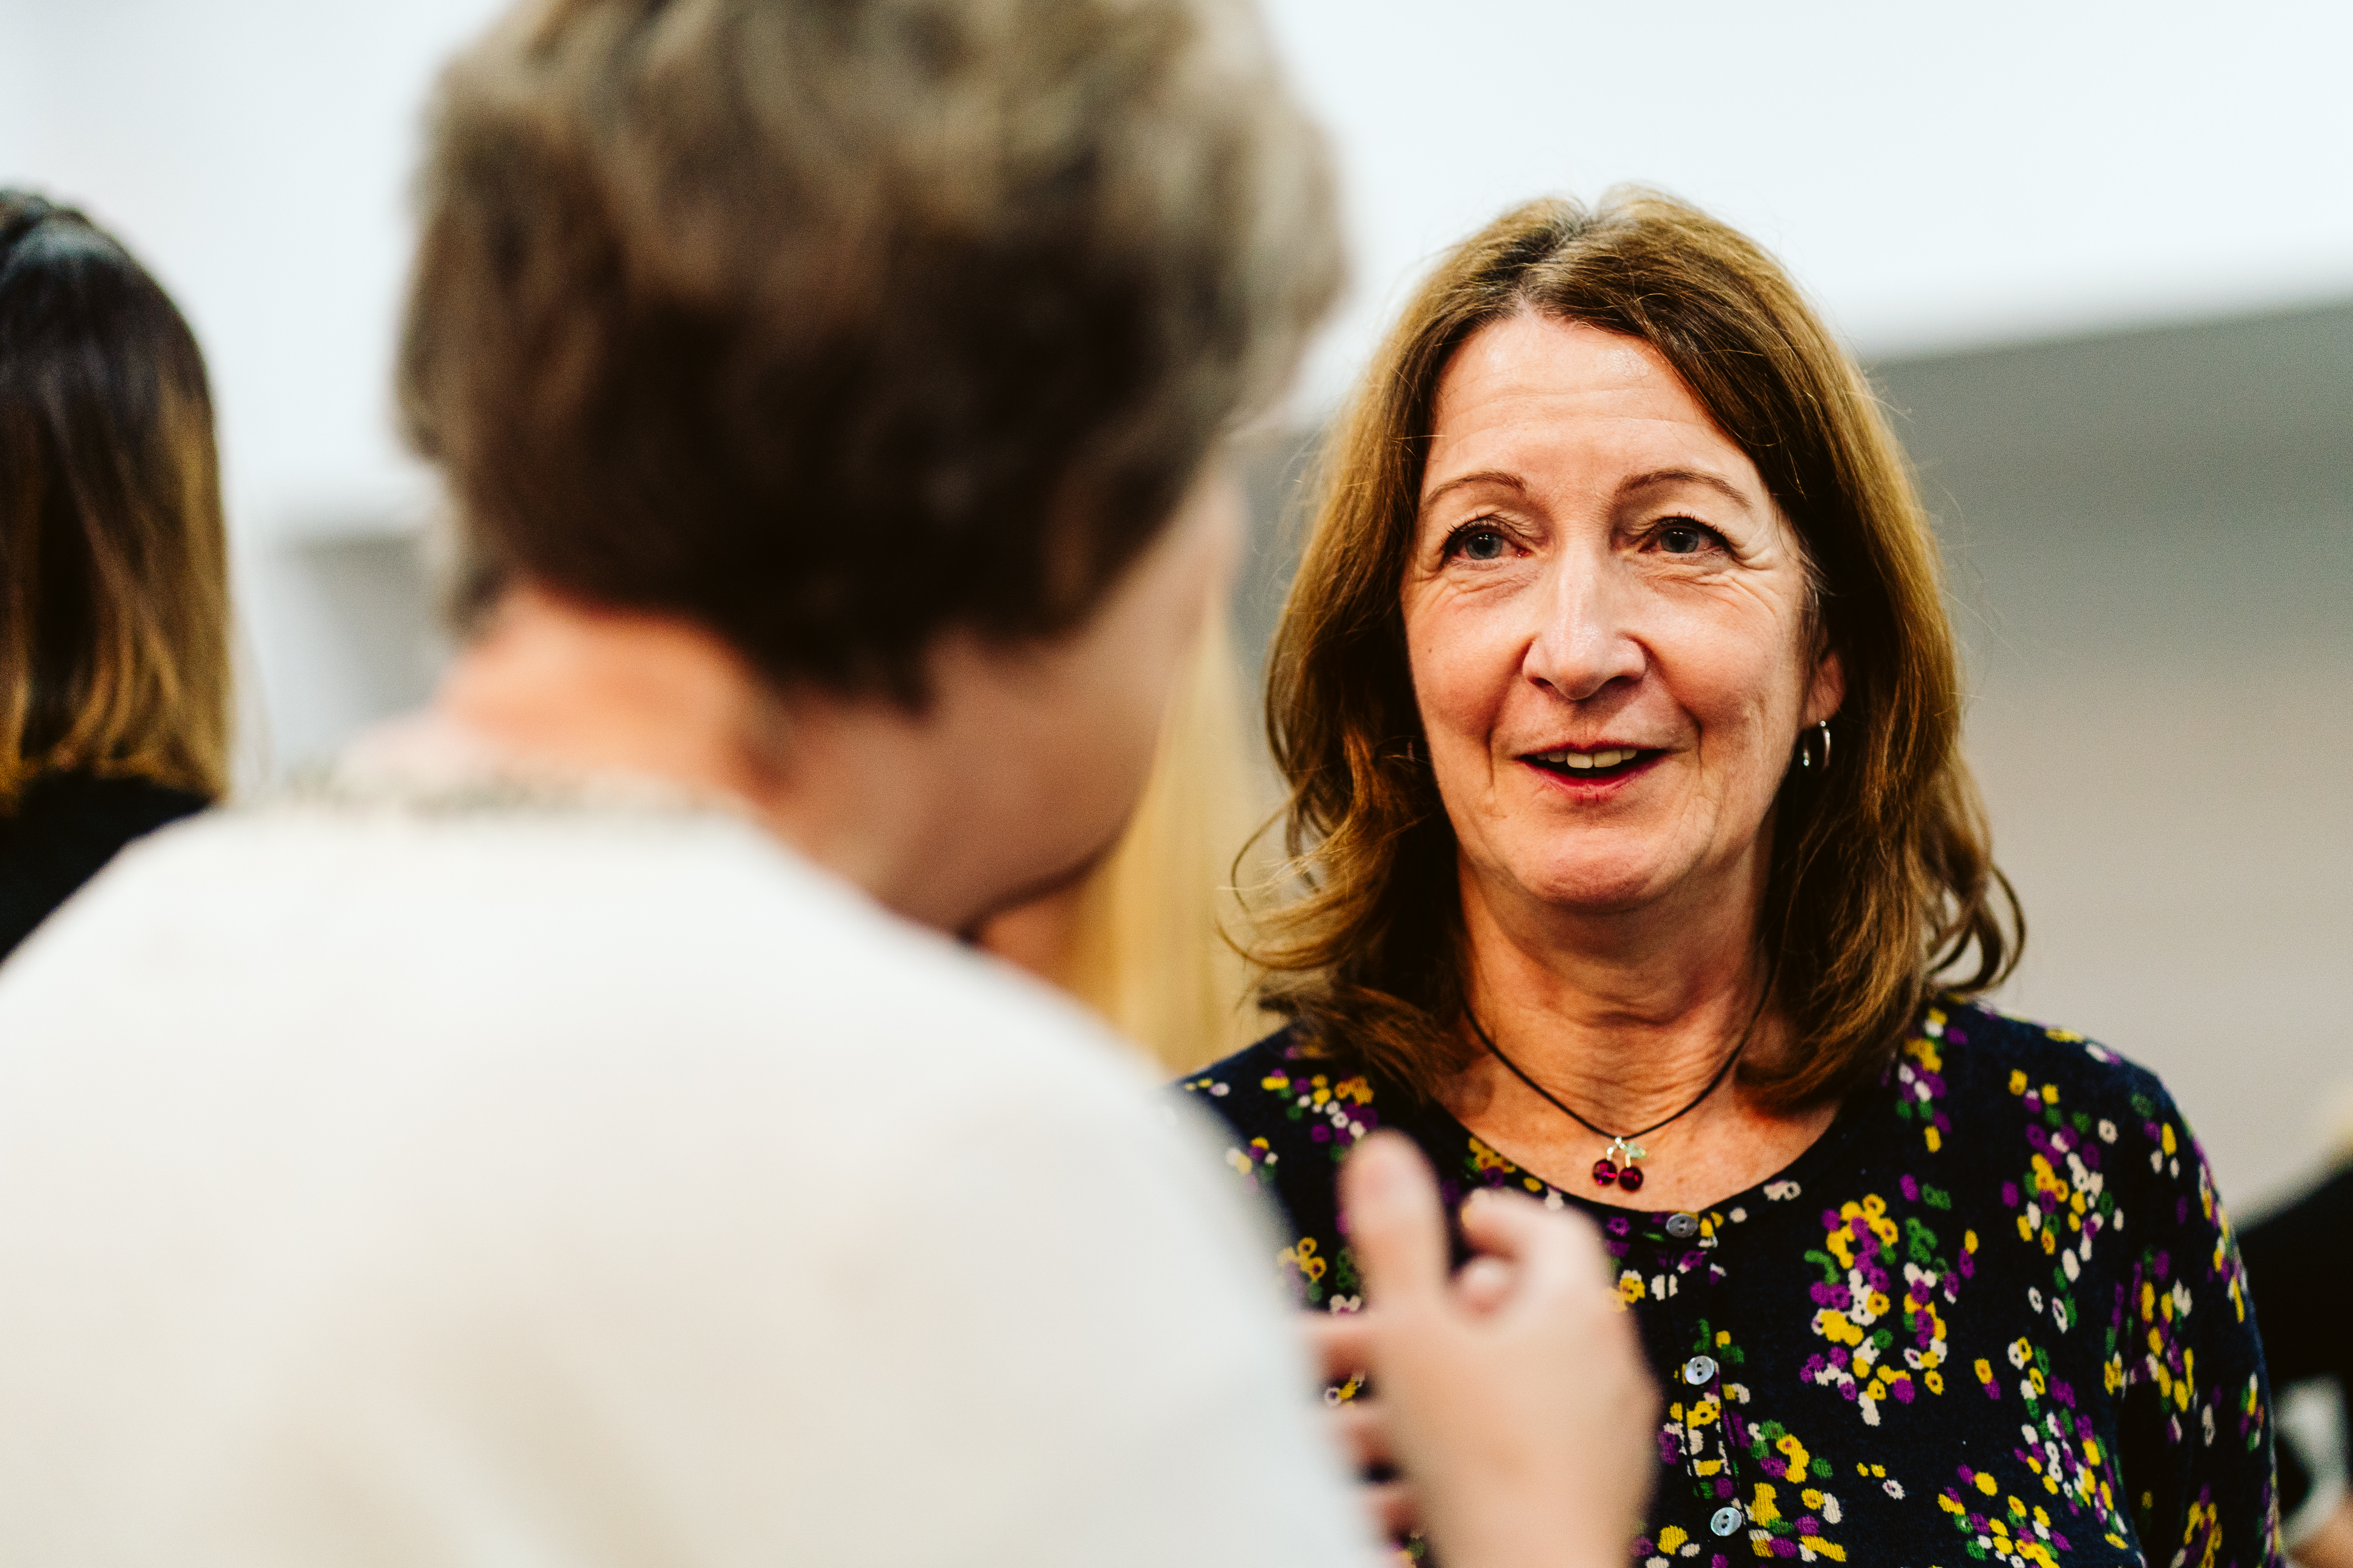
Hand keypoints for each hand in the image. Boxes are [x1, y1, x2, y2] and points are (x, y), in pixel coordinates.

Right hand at [1310, 1132, 1655, 1567]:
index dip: (1505, 1217)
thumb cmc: (1479, 1460)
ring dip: (1452, 1381)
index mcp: (1575, 1312)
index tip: (1467, 1217)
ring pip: (1522, 1384)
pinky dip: (1476, 1437)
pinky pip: (1532, 1444)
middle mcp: (1608, 1366)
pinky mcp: (1597, 1493)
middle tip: (1417, 1306)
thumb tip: (1384, 1147)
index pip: (1554, 1233)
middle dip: (1457, 1306)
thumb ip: (1396, 1238)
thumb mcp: (1414, 1332)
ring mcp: (1610, 1435)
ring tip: (1384, 1401)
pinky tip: (1419, 1467)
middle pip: (1534, 1309)